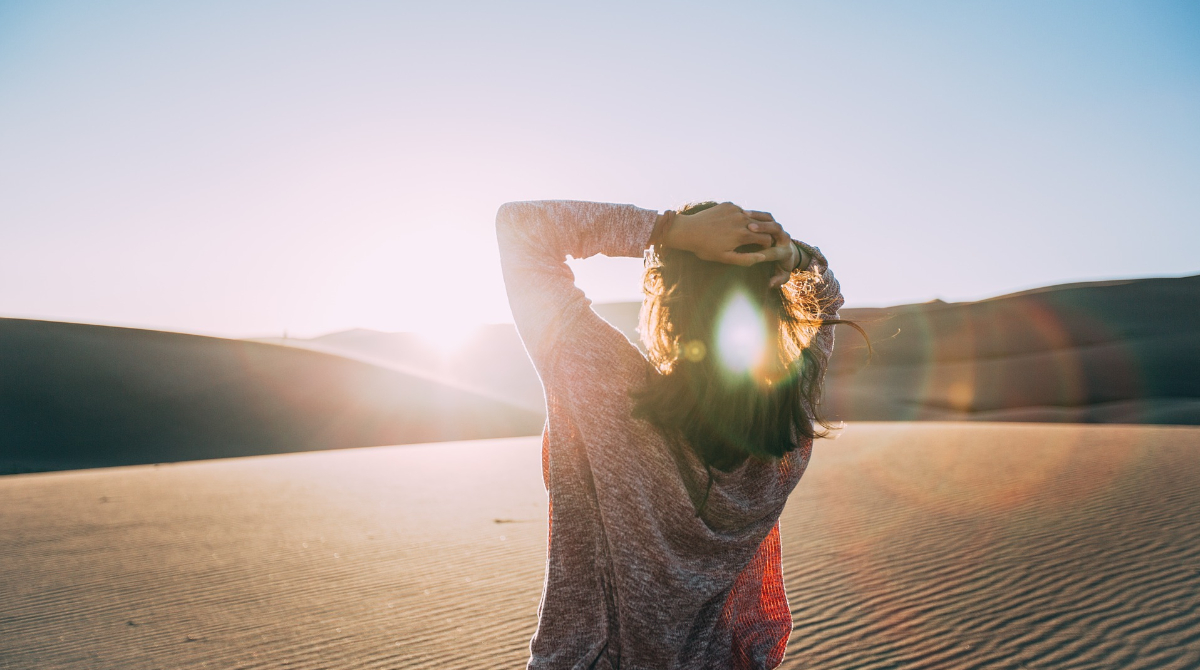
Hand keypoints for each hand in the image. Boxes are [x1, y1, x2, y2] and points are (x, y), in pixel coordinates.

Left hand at [663, 202, 793, 267]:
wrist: (688, 231)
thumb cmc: (705, 248)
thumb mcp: (725, 258)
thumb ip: (746, 259)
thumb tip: (764, 257)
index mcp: (743, 235)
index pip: (767, 239)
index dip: (765, 245)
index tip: (759, 248)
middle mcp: (742, 219)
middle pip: (762, 227)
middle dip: (760, 234)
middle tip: (750, 240)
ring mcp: (735, 210)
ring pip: (751, 218)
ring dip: (750, 225)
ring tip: (738, 232)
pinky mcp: (728, 204)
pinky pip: (740, 211)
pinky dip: (739, 217)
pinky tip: (728, 224)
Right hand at [744, 217, 800, 287]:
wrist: (788, 254)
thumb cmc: (781, 267)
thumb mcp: (782, 275)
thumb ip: (778, 280)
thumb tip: (771, 284)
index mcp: (786, 252)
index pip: (775, 251)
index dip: (764, 251)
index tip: (752, 253)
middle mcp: (784, 238)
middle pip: (776, 229)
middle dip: (764, 228)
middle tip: (750, 227)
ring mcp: (779, 229)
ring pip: (770, 219)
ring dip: (758, 217)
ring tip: (745, 216)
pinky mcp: (773, 223)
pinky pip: (765, 215)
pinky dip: (756, 214)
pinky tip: (743, 213)